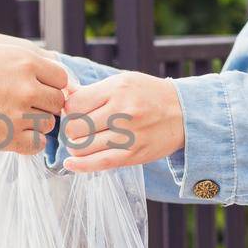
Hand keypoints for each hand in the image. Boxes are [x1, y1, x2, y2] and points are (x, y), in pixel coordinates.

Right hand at [0, 44, 67, 154]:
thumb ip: (21, 54)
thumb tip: (49, 60)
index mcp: (24, 61)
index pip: (61, 79)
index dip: (49, 86)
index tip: (35, 91)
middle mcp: (26, 86)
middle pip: (56, 103)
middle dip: (43, 106)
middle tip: (21, 107)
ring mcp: (18, 113)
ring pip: (47, 124)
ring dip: (34, 124)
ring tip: (10, 120)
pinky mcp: (7, 137)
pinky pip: (36, 145)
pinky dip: (28, 142)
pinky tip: (12, 135)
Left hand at [60, 71, 184, 171]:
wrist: (185, 114)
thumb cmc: (149, 95)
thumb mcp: (123, 82)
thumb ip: (94, 90)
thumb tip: (63, 96)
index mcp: (118, 89)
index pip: (74, 104)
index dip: (68, 109)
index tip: (73, 112)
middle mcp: (123, 112)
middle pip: (75, 128)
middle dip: (70, 129)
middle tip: (77, 128)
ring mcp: (128, 136)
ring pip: (82, 148)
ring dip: (76, 147)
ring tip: (82, 142)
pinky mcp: (133, 155)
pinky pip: (99, 164)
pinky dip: (80, 166)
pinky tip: (71, 164)